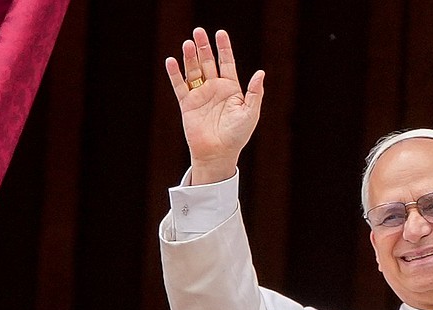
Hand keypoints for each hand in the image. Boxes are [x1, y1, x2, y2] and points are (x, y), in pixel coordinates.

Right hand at [164, 27, 264, 184]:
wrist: (219, 153)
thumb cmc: (237, 135)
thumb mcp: (250, 113)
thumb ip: (255, 93)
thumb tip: (261, 72)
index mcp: (231, 89)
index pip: (227, 62)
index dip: (224, 48)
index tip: (220, 33)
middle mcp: (214, 89)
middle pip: (208, 62)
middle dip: (204, 47)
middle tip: (198, 31)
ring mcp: (200, 95)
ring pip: (193, 70)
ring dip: (190, 57)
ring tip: (188, 43)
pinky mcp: (187, 104)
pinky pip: (180, 86)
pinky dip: (175, 74)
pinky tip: (172, 61)